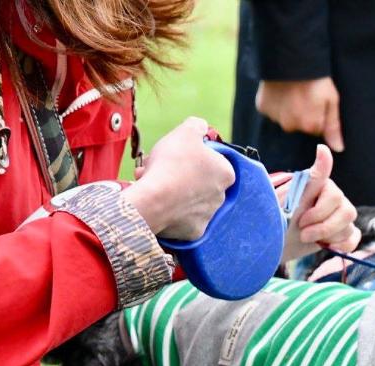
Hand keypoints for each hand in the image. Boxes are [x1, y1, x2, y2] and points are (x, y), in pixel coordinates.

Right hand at [122, 117, 234, 240]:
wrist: (154, 200)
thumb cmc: (173, 163)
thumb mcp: (186, 131)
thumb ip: (197, 125)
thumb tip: (201, 126)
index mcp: (226, 173)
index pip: (209, 159)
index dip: (188, 152)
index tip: (172, 152)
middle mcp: (222, 196)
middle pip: (195, 179)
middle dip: (174, 170)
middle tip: (154, 166)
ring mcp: (209, 216)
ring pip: (186, 197)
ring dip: (167, 187)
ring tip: (148, 181)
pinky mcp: (194, 232)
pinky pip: (179, 217)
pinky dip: (166, 208)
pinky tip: (153, 201)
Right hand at [256, 78, 343, 151]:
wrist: (291, 59)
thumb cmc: (316, 79)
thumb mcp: (331, 100)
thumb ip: (333, 127)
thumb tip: (338, 149)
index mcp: (309, 126)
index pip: (316, 129)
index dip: (318, 115)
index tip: (318, 101)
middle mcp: (290, 126)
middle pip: (299, 125)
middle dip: (303, 113)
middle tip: (304, 94)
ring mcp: (275, 117)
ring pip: (285, 118)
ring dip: (288, 108)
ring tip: (292, 90)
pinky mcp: (262, 107)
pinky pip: (271, 109)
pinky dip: (275, 102)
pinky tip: (280, 90)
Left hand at [280, 144, 359, 261]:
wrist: (270, 242)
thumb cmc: (277, 216)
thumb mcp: (293, 196)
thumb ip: (314, 175)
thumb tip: (324, 148)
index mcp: (323, 186)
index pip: (335, 196)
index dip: (319, 212)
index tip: (301, 220)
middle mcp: (334, 199)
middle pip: (347, 213)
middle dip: (323, 227)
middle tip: (302, 232)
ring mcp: (338, 217)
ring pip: (349, 227)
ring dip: (327, 237)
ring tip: (307, 237)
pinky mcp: (340, 234)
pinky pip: (353, 238)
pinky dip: (342, 245)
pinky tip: (326, 245)